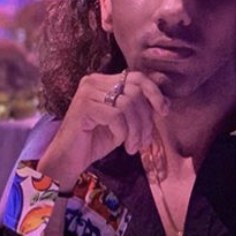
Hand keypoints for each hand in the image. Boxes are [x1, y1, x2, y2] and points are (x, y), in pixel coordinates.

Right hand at [37, 70, 168, 188]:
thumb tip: (166, 103)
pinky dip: (123, 133)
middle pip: (135, 92)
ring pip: (127, 104)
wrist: (69, 158)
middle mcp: (94, 81)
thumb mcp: (123, 122)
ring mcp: (87, 92)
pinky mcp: (84, 106)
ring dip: (136, 130)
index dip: (154, 93)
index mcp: (104, 81)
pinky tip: (119, 143)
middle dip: (145, 120)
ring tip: (132, 146)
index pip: (137, 77)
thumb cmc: (96, 140)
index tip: (164, 112)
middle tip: (143, 141)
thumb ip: (139, 109)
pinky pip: (116, 116)